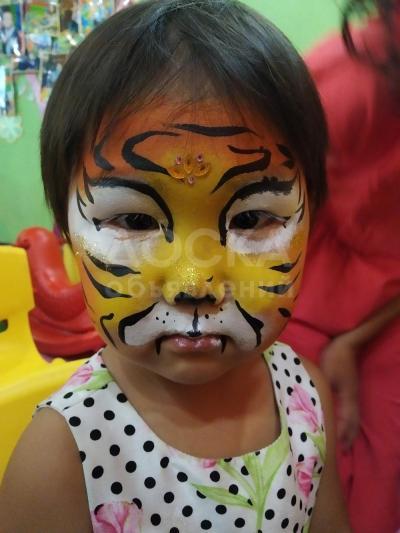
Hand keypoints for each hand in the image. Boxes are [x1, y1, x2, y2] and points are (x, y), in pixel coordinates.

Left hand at [320, 335, 359, 449]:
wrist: (347, 344)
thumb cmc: (335, 358)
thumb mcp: (325, 374)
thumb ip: (320, 390)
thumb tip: (311, 405)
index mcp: (347, 398)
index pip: (345, 423)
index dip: (339, 436)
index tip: (333, 449)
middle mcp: (352, 400)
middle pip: (352, 424)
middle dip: (347, 438)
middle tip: (341, 453)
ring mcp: (353, 395)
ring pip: (353, 418)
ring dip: (349, 432)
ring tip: (344, 444)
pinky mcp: (350, 390)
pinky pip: (351, 411)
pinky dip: (349, 421)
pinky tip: (343, 422)